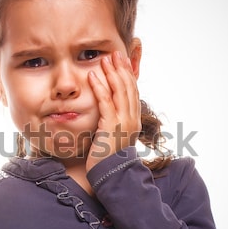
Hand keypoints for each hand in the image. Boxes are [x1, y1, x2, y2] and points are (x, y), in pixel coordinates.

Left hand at [86, 50, 140, 171]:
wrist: (110, 175)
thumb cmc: (109, 156)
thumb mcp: (114, 135)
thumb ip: (113, 121)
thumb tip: (108, 110)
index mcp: (134, 119)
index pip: (132, 91)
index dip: (127, 74)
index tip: (121, 60)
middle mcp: (132, 118)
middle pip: (128, 87)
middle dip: (121, 68)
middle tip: (114, 53)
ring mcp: (123, 122)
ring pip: (119, 91)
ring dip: (111, 73)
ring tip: (104, 59)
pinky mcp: (111, 126)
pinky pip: (105, 102)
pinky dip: (99, 87)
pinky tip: (93, 76)